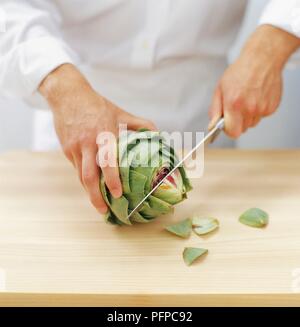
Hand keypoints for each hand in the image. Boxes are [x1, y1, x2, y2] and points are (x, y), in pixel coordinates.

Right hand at [39, 64, 155, 213]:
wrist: (68, 96)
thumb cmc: (97, 105)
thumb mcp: (120, 112)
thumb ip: (140, 124)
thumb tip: (159, 134)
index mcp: (103, 135)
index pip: (107, 162)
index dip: (112, 180)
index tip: (118, 194)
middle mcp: (87, 144)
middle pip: (88, 177)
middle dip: (95, 197)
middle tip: (105, 211)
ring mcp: (74, 148)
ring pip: (80, 177)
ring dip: (89, 193)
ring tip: (99, 205)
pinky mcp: (67, 150)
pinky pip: (76, 169)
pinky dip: (84, 181)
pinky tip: (92, 188)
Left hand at [209, 25, 299, 137]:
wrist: (262, 59)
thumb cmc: (240, 72)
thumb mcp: (220, 89)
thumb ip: (214, 110)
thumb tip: (212, 125)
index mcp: (234, 104)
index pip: (232, 132)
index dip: (228, 129)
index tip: (226, 123)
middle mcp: (250, 108)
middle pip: (242, 129)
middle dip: (237, 122)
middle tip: (236, 108)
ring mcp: (263, 108)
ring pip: (252, 123)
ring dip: (248, 116)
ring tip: (247, 99)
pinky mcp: (272, 107)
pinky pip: (261, 116)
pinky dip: (258, 110)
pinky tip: (256, 97)